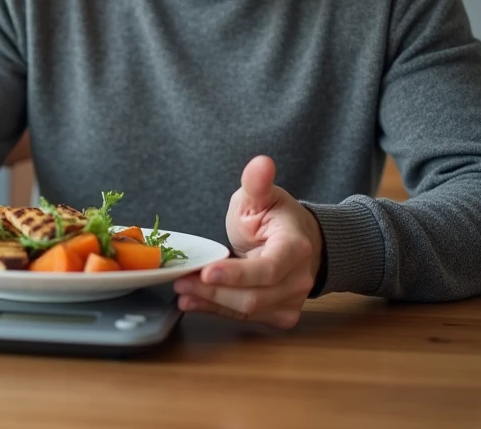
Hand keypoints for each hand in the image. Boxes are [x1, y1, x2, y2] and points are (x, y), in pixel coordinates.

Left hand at [173, 155, 323, 327]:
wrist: (300, 241)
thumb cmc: (276, 218)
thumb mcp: (262, 196)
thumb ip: (257, 183)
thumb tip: (261, 163)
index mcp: (296, 248)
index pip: (268, 269)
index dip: (237, 274)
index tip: (206, 271)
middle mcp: (299, 279)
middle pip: (253, 297)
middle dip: (214, 291)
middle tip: (180, 281)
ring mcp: (292, 301)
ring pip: (247, 311)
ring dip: (211, 303)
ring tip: (182, 291)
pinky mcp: (279, 315)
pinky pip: (245, 318)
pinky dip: (217, 311)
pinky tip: (194, 302)